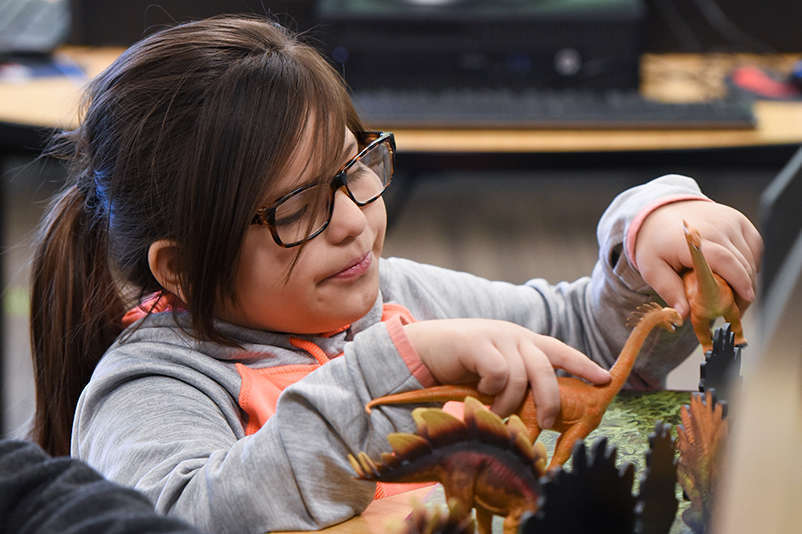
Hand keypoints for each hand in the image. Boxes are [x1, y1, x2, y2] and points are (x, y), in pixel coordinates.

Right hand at [403, 319, 610, 427]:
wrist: (423, 348)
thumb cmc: (462, 366)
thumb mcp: (496, 370)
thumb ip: (519, 380)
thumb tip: (541, 413)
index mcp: (525, 342)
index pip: (561, 351)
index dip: (584, 365)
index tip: (604, 380)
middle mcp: (516, 336)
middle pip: (547, 370)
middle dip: (549, 401)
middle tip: (543, 424)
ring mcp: (497, 337)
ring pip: (521, 377)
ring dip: (509, 402)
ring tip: (495, 408)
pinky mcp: (478, 342)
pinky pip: (499, 374)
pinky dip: (491, 389)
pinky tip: (480, 390)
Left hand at [634, 199, 762, 316]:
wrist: (659, 214)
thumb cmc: (655, 243)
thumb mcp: (652, 268)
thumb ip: (669, 291)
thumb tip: (683, 315)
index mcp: (693, 239)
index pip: (724, 260)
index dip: (738, 281)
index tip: (746, 299)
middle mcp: (716, 226)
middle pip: (741, 263)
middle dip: (743, 289)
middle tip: (734, 310)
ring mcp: (729, 221)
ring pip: (750, 256)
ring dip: (747, 278)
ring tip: (734, 295)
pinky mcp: (738, 220)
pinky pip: (754, 246)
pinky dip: (750, 262)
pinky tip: (737, 273)